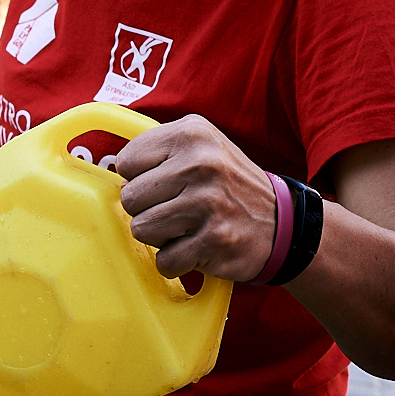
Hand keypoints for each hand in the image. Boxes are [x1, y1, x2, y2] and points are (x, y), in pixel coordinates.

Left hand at [116, 114, 276, 281]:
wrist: (284, 223)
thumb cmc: (227, 186)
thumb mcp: (200, 147)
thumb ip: (157, 151)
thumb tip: (110, 167)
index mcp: (191, 133)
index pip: (126, 162)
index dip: (140, 178)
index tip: (166, 183)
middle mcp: (201, 163)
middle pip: (129, 198)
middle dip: (148, 210)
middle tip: (178, 209)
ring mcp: (208, 202)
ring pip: (141, 230)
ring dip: (160, 237)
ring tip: (189, 227)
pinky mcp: (214, 239)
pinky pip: (164, 260)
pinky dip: (178, 261)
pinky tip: (199, 247)